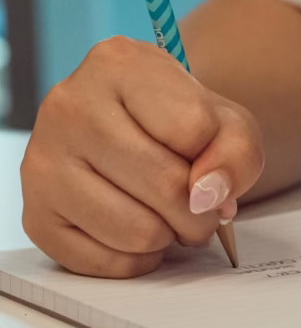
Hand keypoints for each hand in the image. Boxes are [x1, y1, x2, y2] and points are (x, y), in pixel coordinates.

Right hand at [21, 37, 264, 278]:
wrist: (138, 140)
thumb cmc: (183, 127)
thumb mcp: (228, 123)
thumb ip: (237, 153)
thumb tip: (207, 197)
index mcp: (117, 65)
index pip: (192, 129)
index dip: (216, 158)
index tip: (206, 158)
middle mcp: (68, 105)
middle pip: (166, 186)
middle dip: (200, 211)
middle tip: (197, 205)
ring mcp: (42, 162)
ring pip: (138, 232)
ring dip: (169, 236)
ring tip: (164, 214)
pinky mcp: (36, 216)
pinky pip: (109, 262)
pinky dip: (139, 259)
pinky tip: (136, 229)